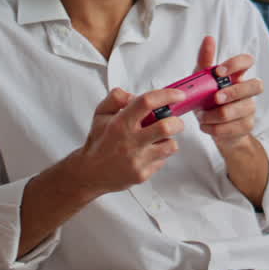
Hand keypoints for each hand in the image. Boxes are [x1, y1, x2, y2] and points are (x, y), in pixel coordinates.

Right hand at [71, 87, 185, 194]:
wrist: (90, 172)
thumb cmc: (98, 141)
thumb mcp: (100, 113)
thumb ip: (116, 98)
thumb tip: (134, 96)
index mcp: (120, 123)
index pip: (147, 103)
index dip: (166, 95)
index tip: (178, 94)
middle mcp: (130, 142)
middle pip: (166, 127)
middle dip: (176, 122)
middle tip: (173, 121)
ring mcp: (137, 160)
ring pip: (170, 146)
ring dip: (168, 140)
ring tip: (156, 139)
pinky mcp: (142, 174)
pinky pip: (162, 161)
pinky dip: (159, 155)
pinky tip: (146, 154)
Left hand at [191, 36, 262, 151]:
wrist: (212, 128)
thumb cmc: (208, 100)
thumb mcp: (202, 80)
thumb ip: (205, 61)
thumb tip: (209, 38)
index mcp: (237, 76)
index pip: (248, 61)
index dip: (236, 64)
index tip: (219, 72)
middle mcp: (247, 91)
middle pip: (257, 85)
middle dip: (235, 91)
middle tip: (216, 97)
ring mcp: (249, 109)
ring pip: (243, 109)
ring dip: (218, 114)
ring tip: (202, 116)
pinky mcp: (246, 126)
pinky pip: (234, 128)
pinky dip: (215, 128)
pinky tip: (205, 126)